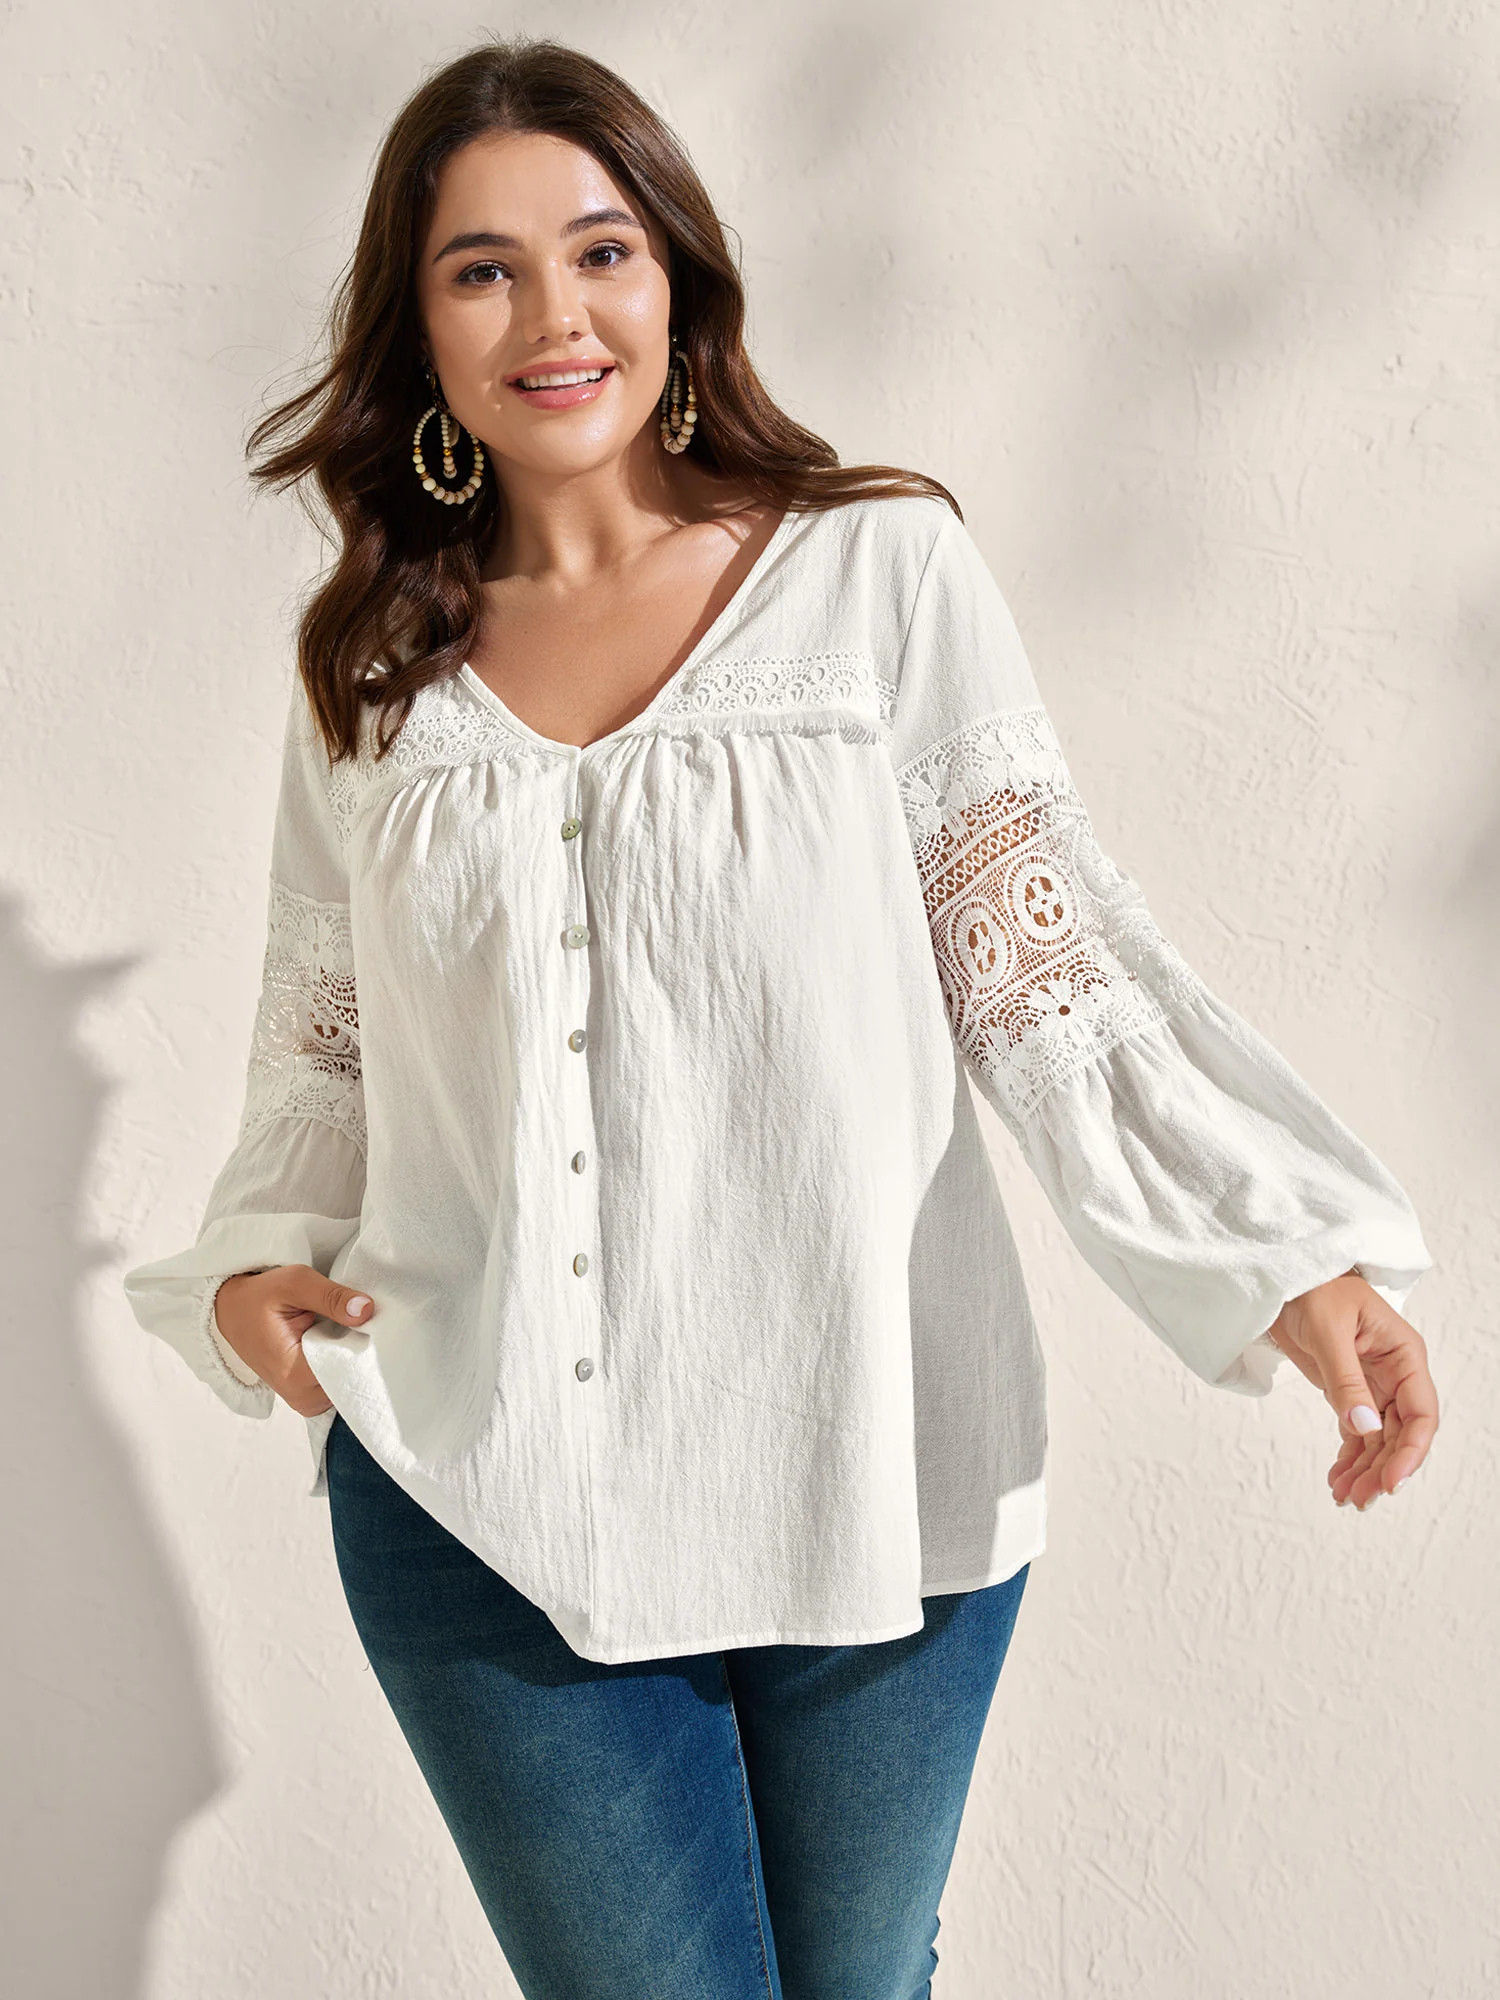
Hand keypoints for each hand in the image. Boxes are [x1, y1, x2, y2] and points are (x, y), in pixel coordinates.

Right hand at [213, 1266, 375, 1417]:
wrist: (232, 1311)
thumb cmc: (261, 1296)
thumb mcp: (295, 1282)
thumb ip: (332, 1297)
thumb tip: (367, 1310)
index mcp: (296, 1375)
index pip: (351, 1368)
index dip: (364, 1342)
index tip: (368, 1322)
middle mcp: (301, 1397)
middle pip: (352, 1378)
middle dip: (360, 1350)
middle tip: (357, 1322)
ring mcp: (304, 1401)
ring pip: (347, 1383)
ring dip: (351, 1357)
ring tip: (342, 1330)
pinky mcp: (306, 1396)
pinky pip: (337, 1385)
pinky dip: (342, 1364)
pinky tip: (335, 1342)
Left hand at [1264, 1268, 1437, 1511]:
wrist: (1283, 1279)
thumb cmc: (1312, 1289)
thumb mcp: (1329, 1331)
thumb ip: (1346, 1380)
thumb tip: (1364, 1427)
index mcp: (1404, 1355)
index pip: (1421, 1413)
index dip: (1410, 1451)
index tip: (1389, 1481)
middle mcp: (1395, 1374)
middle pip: (1400, 1434)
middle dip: (1382, 1468)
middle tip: (1357, 1498)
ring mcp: (1373, 1385)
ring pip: (1378, 1440)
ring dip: (1364, 1470)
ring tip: (1343, 1497)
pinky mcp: (1348, 1392)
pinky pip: (1356, 1433)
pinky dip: (1348, 1458)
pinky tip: (1336, 1479)